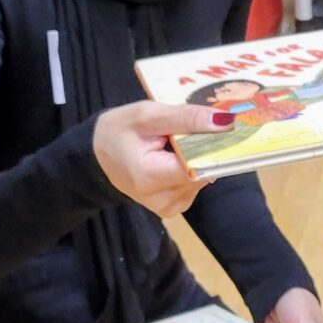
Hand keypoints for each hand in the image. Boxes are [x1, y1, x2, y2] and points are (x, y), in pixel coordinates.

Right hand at [91, 101, 233, 217]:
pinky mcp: (171, 207)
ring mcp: (167, 206)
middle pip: (204, 172)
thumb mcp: (148, 115)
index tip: (218, 128)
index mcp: (151, 177)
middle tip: (193, 130)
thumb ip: (187, 118)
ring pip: (203, 179)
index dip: (213, 145)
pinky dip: (192, 169)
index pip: (201, 164)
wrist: (96, 154)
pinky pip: (195, 186)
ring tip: (178, 144)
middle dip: (205, 149)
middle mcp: (162, 199)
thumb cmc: (118, 131)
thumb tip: (226, 122)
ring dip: (198, 159)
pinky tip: (177, 158)